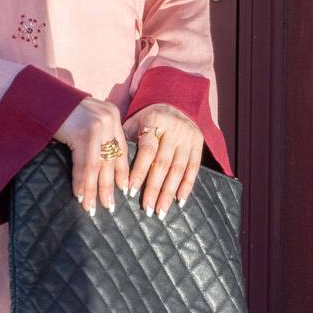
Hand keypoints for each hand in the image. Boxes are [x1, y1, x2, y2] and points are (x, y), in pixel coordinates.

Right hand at [53, 96, 129, 216]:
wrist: (38, 97)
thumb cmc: (58, 110)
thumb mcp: (84, 119)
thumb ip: (96, 135)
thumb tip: (102, 166)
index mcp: (112, 114)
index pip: (121, 148)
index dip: (122, 171)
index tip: (125, 189)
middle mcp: (109, 118)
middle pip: (111, 159)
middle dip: (110, 186)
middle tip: (110, 206)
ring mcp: (97, 125)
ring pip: (98, 166)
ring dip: (94, 190)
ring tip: (92, 207)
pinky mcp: (83, 133)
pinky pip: (84, 165)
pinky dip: (81, 182)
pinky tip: (80, 195)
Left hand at [122, 103, 203, 218]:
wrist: (177, 101)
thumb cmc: (149, 117)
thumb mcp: (136, 121)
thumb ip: (126, 139)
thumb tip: (113, 165)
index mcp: (155, 121)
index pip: (147, 150)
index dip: (140, 171)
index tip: (131, 191)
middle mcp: (174, 130)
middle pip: (163, 163)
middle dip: (154, 189)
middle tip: (147, 209)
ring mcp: (187, 137)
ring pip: (178, 169)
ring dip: (169, 193)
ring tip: (161, 211)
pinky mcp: (198, 144)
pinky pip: (193, 168)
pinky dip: (187, 186)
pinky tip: (180, 201)